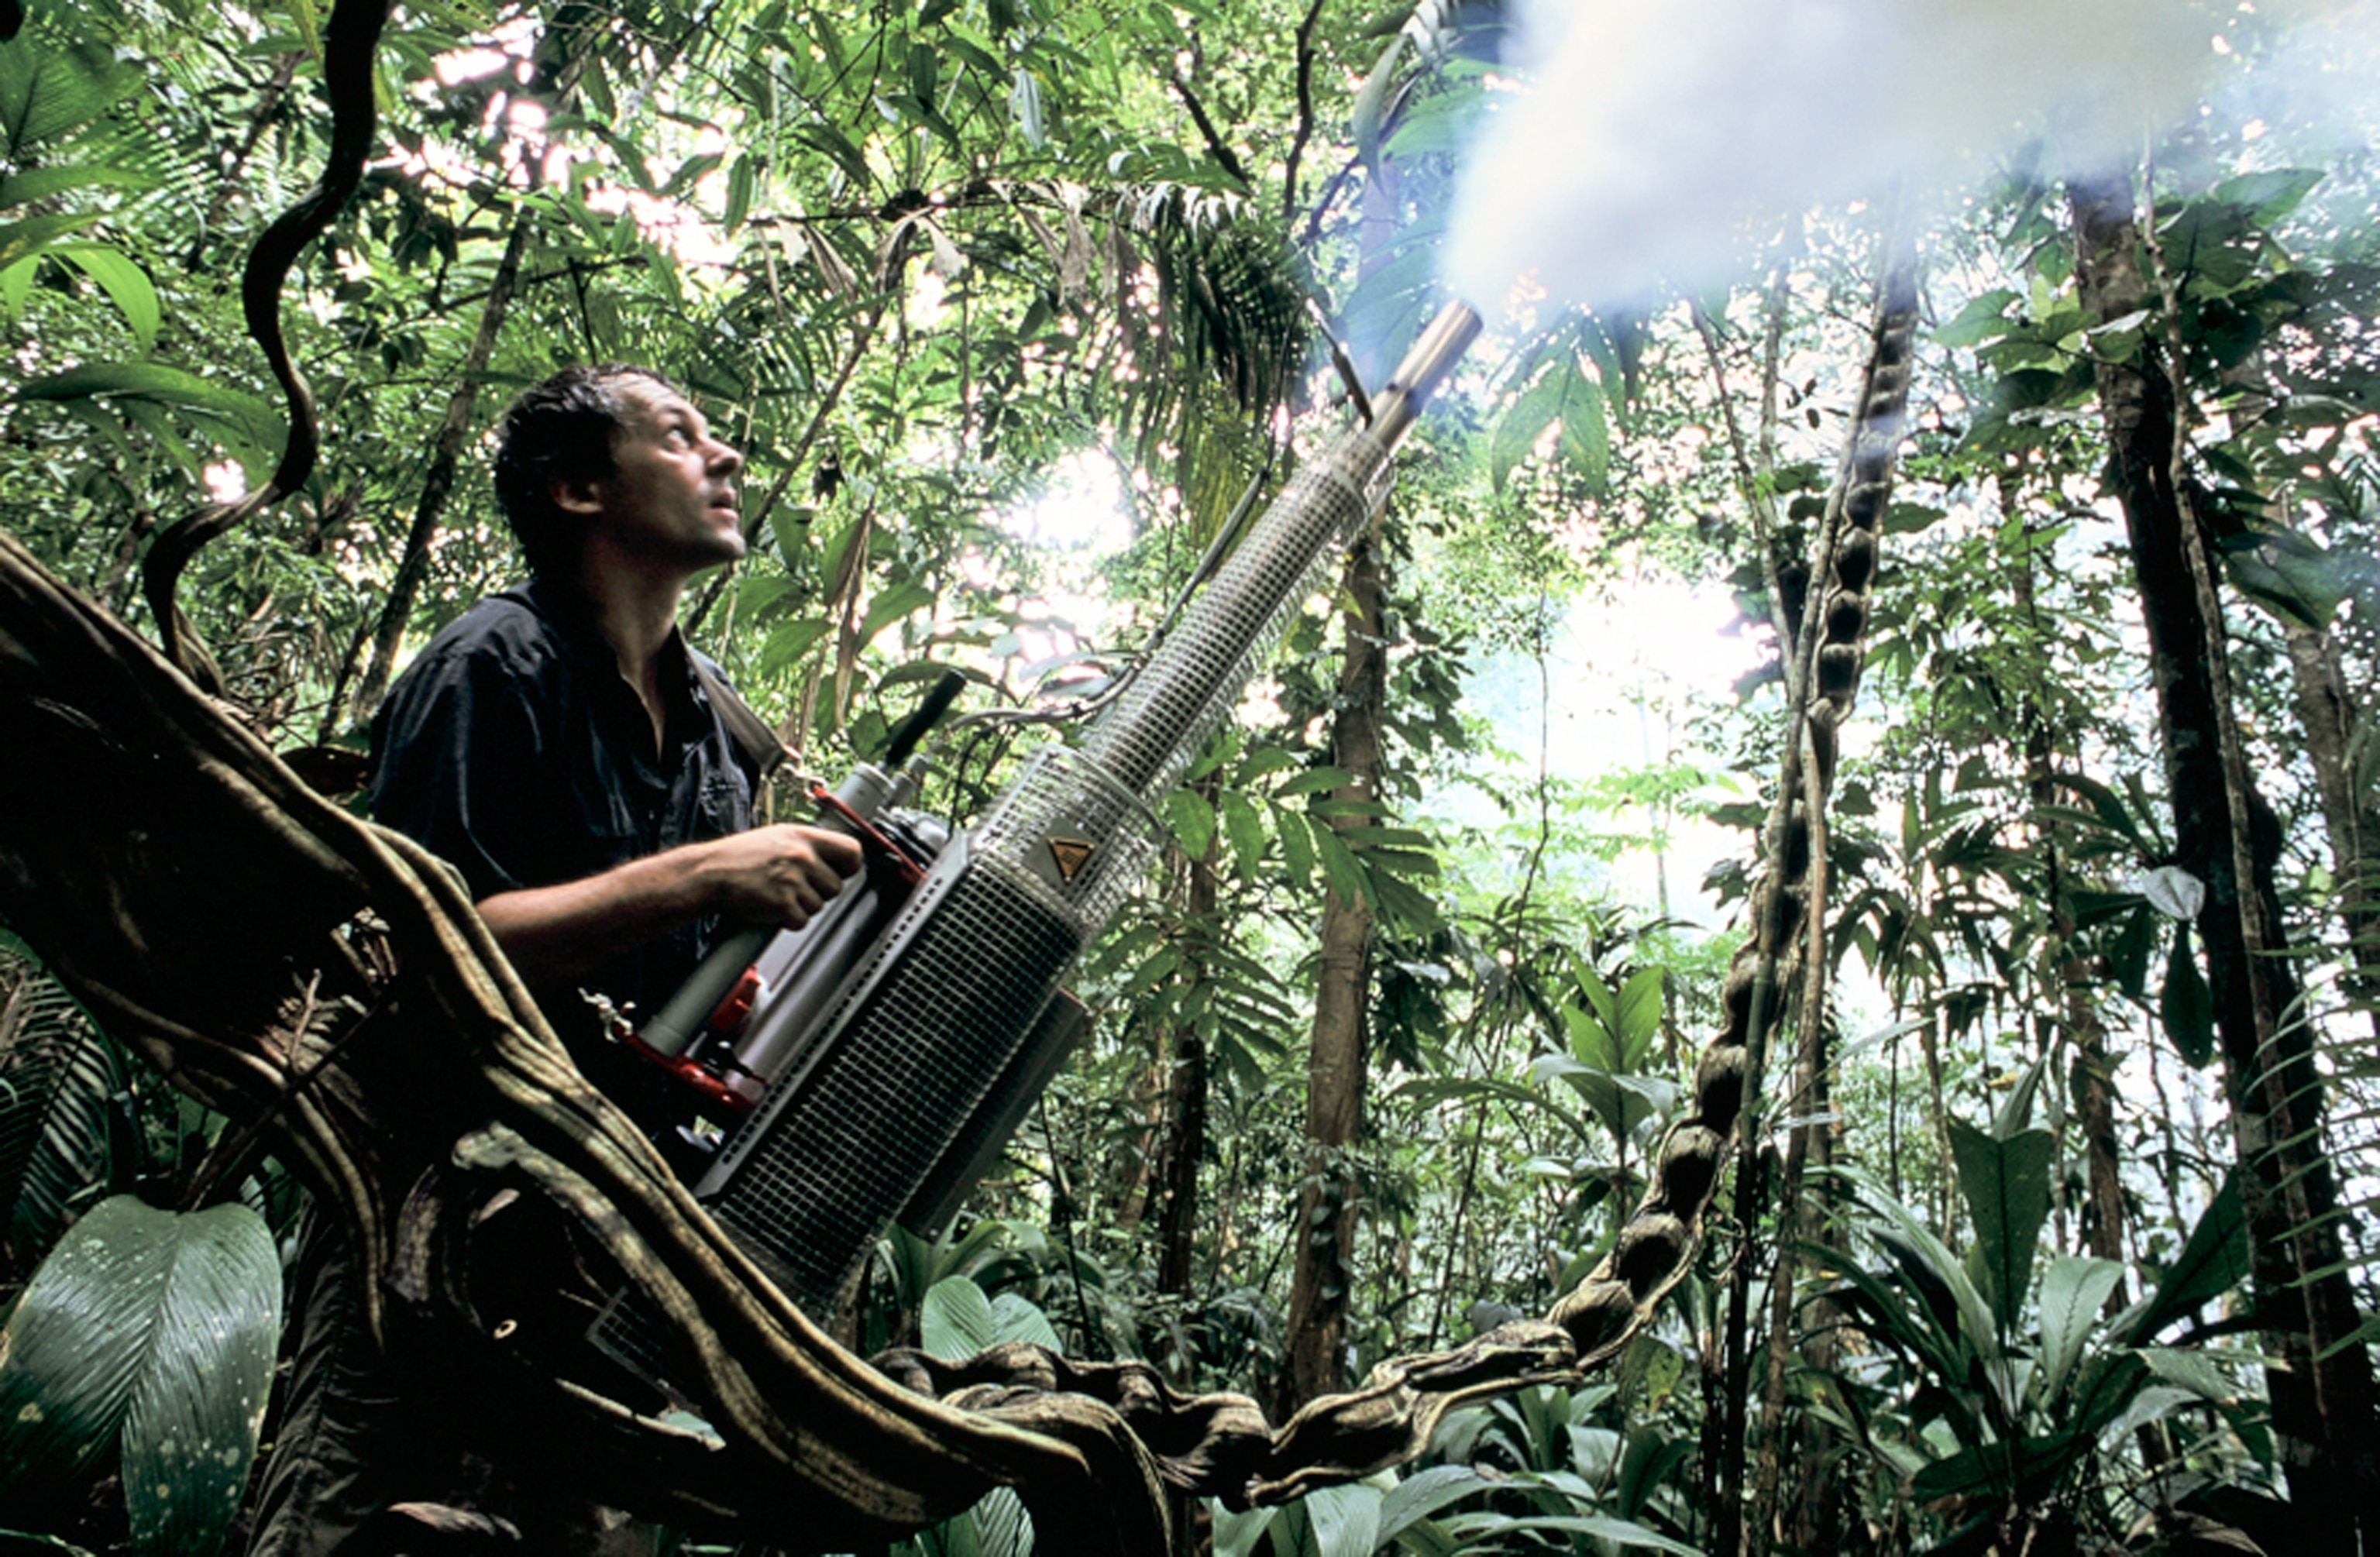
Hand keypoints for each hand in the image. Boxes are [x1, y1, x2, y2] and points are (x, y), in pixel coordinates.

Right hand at [696, 824, 865, 928]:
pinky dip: (788, 921)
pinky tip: (772, 908)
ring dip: (801, 907)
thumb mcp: (776, 837)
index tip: (842, 872)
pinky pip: (801, 921)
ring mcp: (792, 880)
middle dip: (819, 892)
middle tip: (796, 888)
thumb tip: (835, 857)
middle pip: (836, 886)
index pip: (852, 851)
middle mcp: (801, 856)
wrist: (709, 873)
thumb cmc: (738, 857)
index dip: (850, 866)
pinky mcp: (782, 903)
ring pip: (818, 906)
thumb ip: (806, 845)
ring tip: (778, 895)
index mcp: (803, 837)